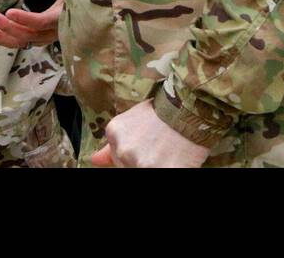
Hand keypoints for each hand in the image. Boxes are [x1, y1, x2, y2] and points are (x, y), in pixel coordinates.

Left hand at [0, 0, 64, 47]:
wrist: (80, 13)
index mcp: (61, 18)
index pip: (43, 22)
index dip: (27, 19)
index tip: (9, 12)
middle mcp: (51, 32)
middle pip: (28, 35)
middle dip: (8, 27)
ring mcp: (42, 38)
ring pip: (20, 42)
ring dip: (0, 36)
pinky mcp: (34, 39)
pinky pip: (17, 42)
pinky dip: (1, 38)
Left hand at [91, 99, 209, 167]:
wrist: (189, 108)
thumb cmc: (162, 111)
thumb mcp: (132, 120)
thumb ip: (111, 144)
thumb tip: (94, 160)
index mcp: (114, 133)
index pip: (117, 158)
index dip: (134, 154)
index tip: (146, 146)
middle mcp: (124, 150)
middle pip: (128, 166)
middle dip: (142, 160)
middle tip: (157, 148)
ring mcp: (141, 163)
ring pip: (142, 170)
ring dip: (155, 165)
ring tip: (166, 153)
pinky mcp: (162, 171)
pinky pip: (161, 173)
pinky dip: (168, 167)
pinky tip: (174, 160)